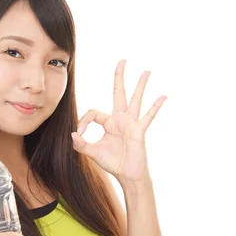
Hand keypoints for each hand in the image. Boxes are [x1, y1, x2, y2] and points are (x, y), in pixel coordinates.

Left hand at [71, 59, 166, 183]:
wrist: (127, 175)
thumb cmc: (112, 163)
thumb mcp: (93, 153)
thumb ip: (82, 145)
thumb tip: (72, 134)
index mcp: (108, 123)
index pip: (93, 113)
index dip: (83, 121)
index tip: (78, 134)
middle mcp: (120, 119)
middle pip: (119, 93)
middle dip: (119, 77)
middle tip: (122, 60)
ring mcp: (131, 124)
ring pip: (136, 100)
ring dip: (140, 85)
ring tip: (146, 71)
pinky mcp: (139, 131)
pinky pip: (148, 117)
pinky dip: (156, 107)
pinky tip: (163, 96)